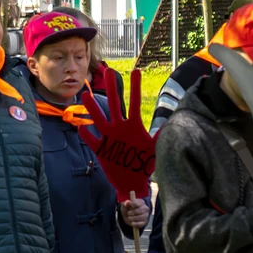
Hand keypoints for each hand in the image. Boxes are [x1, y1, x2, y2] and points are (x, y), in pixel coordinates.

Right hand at [79, 68, 156, 201]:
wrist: (132, 181)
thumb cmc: (144, 165)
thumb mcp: (156, 149)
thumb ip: (161, 135)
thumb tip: (172, 124)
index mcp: (134, 126)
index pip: (134, 103)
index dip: (135, 88)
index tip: (135, 71)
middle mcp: (119, 128)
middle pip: (114, 104)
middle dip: (112, 89)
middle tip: (108, 71)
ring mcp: (109, 137)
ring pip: (99, 119)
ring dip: (93, 108)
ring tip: (85, 95)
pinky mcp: (101, 149)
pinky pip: (92, 140)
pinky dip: (86, 134)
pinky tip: (80, 126)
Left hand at [121, 198, 149, 229]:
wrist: (128, 217)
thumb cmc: (127, 209)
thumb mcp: (125, 205)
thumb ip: (125, 203)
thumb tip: (127, 202)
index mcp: (140, 202)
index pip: (137, 203)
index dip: (132, 205)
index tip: (128, 207)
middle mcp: (145, 208)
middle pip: (140, 210)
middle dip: (132, 212)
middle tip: (128, 213)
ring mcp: (146, 215)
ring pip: (141, 217)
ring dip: (133, 218)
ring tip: (129, 218)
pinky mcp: (144, 222)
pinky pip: (141, 223)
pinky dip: (135, 223)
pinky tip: (131, 222)